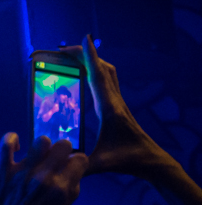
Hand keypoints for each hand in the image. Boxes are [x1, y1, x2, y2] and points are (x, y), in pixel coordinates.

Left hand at [0, 133, 87, 204]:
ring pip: (41, 140)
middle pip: (63, 145)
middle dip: (60, 150)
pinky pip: (7, 142)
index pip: (80, 159)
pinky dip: (11, 139)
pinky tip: (15, 146)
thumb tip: (75, 174)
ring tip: (34, 155)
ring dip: (39, 146)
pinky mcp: (2, 170)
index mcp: (61, 190)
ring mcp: (22, 173)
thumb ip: (69, 194)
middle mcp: (44, 178)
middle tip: (51, 159)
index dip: (74, 161)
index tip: (66, 165)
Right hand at [62, 36, 169, 176]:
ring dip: (90, 61)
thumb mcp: (99, 164)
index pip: (98, 77)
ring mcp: (118, 102)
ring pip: (106, 72)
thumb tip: (55, 165)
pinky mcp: (117, 105)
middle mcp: (115, 101)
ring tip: (70, 58)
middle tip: (61, 50)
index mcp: (109, 109)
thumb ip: (77, 165)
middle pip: (101, 68)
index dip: (90, 57)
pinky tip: (83, 77)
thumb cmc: (127, 160)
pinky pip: (106, 81)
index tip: (84, 39)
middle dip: (83, 54)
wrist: (149, 160)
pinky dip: (94, 71)